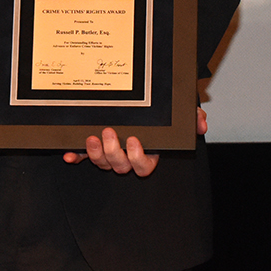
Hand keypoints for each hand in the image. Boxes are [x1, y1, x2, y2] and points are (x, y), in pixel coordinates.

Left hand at [61, 109, 204, 174]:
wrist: (145, 104)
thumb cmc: (161, 114)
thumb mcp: (179, 113)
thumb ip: (192, 117)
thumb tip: (200, 124)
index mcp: (148, 152)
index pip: (144, 165)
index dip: (137, 157)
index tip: (134, 140)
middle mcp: (128, 156)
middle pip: (120, 166)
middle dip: (113, 152)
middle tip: (110, 133)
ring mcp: (110, 153)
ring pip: (102, 163)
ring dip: (95, 154)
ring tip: (92, 137)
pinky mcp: (94, 148)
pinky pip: (84, 157)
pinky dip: (76, 156)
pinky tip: (70, 154)